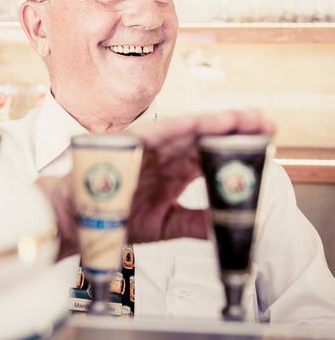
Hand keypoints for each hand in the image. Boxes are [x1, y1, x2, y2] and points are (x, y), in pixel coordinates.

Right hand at [37, 109, 274, 259]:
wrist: (77, 216)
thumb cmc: (114, 216)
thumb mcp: (163, 224)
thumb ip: (194, 222)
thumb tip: (226, 226)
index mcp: (174, 172)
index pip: (211, 155)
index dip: (237, 149)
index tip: (265, 145)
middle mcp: (166, 154)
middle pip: (207, 137)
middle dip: (238, 130)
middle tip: (267, 125)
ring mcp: (152, 145)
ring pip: (191, 129)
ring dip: (220, 122)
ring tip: (250, 118)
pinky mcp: (135, 140)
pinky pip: (165, 129)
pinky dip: (188, 124)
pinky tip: (212, 121)